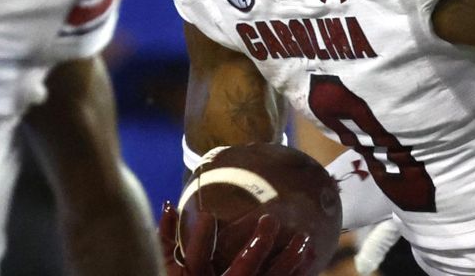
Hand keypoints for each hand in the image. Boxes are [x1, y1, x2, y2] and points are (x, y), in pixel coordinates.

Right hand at [159, 201, 315, 275]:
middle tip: (269, 219)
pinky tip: (310, 256)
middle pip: (242, 270)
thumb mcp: (167, 266)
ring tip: (304, 238)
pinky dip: (298, 273)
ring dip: (288, 260)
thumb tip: (167, 205)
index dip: (201, 239)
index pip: (198, 259)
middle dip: (258, 246)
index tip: (208, 214)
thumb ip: (164, 239)